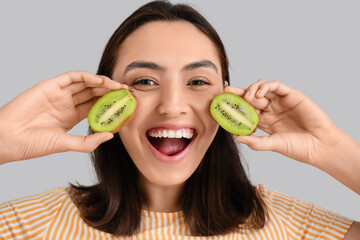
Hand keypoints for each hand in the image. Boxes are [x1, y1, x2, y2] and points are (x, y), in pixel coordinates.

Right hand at [0, 71, 125, 163]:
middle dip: (111, 91)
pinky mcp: (51, 86)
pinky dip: (87, 77)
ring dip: (102, 83)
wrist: (8, 139)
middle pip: (94, 93)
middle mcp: (68, 103)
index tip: (126, 104)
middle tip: (127, 92)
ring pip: (86, 84)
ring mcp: (59, 94)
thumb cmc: (33, 144)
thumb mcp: (66, 144)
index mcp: (72, 116)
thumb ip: (88, 141)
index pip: (96, 106)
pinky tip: (100, 81)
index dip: (111, 104)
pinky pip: (72, 77)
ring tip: (117, 86)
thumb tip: (111, 135)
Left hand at [225, 79, 344, 165]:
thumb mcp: (273, 145)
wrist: (320, 146)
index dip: (234, 106)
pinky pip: (276, 86)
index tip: (221, 104)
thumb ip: (255, 141)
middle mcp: (271, 110)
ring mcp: (280, 102)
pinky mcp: (291, 95)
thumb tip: (236, 137)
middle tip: (226, 92)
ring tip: (246, 97)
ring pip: (261, 88)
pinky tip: (258, 94)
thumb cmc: (298, 148)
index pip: (246, 110)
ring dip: (251, 89)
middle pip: (250, 97)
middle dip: (238, 94)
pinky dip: (265, 86)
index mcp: (264, 121)